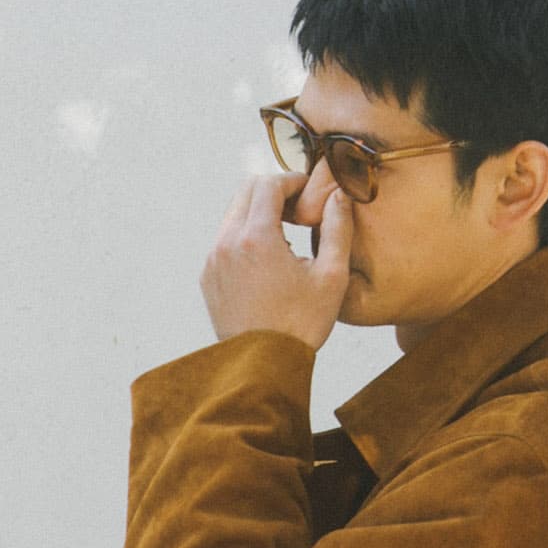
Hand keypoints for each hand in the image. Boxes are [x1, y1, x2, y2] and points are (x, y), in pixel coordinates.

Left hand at [200, 172, 353, 352]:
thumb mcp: (332, 277)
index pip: (269, 184)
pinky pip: (225, 241)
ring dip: (259, 215)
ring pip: (234, 215)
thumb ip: (338, 229)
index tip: (309, 193)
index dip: (292, 181)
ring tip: (285, 237)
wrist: (264, 366)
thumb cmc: (301, 325)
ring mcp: (213, 260)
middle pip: (246, 191)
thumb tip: (339, 196)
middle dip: (274, 192)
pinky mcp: (208, 276)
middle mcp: (228, 242)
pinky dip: (245, 238)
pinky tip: (268, 261)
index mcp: (257, 238)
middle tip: (298, 210)